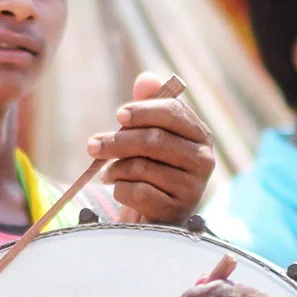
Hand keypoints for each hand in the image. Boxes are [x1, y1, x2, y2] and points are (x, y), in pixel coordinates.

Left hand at [86, 70, 213, 225]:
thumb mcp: (149, 139)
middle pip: (155, 140)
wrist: (154, 217)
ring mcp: (193, 187)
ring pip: (143, 167)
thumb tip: (146, 79)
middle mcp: (203, 159)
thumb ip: (148, 108)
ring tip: (108, 172)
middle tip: (92, 146)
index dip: (143, 111)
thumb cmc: (152, 171)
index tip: (118, 116)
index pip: (173, 112)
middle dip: (118, 141)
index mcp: (199, 135)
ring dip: (115, 168)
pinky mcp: (176, 211)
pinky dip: (120, 190)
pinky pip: (138, 192)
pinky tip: (119, 189)